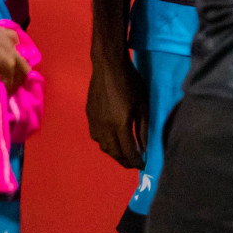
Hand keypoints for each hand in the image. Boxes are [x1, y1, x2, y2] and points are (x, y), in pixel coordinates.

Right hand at [0, 17, 29, 91]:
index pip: (11, 41)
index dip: (9, 52)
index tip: (4, 63)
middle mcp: (7, 42)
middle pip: (21, 58)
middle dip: (18, 71)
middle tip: (9, 82)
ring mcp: (9, 53)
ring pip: (23, 69)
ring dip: (17, 80)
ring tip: (9, 91)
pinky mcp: (7, 62)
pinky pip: (15, 77)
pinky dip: (12, 86)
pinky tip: (7, 94)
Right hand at [87, 46, 147, 168]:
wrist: (108, 66)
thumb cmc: (130, 83)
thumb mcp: (142, 105)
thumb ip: (142, 128)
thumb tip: (143, 148)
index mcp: (119, 125)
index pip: (127, 151)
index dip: (135, 161)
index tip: (142, 165)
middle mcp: (104, 128)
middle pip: (113, 152)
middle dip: (124, 160)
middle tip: (133, 164)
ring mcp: (94, 122)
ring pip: (103, 146)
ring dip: (113, 153)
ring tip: (124, 154)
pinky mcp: (89, 116)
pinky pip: (96, 136)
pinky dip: (105, 143)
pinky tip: (112, 140)